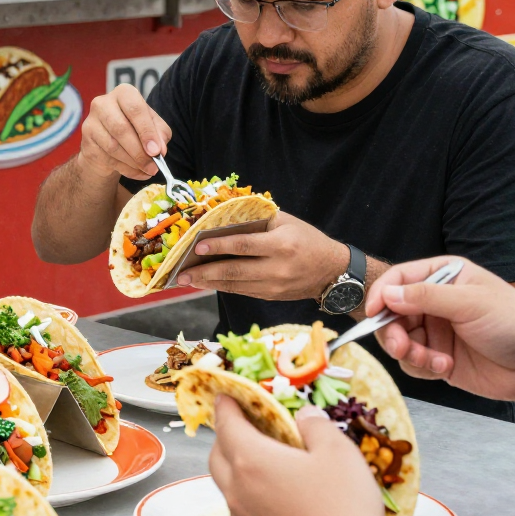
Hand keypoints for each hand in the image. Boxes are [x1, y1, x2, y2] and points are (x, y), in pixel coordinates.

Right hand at [78, 84, 172, 180]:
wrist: (107, 143)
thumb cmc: (134, 129)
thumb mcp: (152, 126)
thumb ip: (160, 134)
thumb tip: (159, 150)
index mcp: (124, 93)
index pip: (135, 109)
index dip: (146, 131)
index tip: (156, 151)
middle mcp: (103, 103)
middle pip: (121, 128)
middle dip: (140, 151)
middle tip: (154, 165)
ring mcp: (91, 123)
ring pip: (113, 146)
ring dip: (134, 162)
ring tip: (148, 169)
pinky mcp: (86, 142)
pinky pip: (107, 159)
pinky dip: (126, 169)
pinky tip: (137, 172)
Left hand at [175, 210, 347, 301]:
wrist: (333, 272)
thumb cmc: (308, 240)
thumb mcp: (287, 222)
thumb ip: (258, 220)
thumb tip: (225, 218)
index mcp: (281, 246)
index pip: (244, 246)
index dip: (219, 247)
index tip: (198, 246)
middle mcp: (276, 269)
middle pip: (234, 272)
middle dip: (204, 273)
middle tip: (181, 273)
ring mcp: (273, 286)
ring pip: (235, 285)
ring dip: (208, 283)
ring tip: (186, 279)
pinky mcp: (270, 296)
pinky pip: (241, 291)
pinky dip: (222, 287)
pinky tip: (206, 282)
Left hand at [209, 398, 391, 515]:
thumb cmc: (344, 511)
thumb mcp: (340, 454)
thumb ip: (316, 426)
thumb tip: (304, 417)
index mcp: (252, 461)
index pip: (226, 424)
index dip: (226, 407)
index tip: (226, 396)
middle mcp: (237, 491)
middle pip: (218, 455)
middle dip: (226, 437)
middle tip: (245, 427)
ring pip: (226, 486)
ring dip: (236, 470)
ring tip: (262, 464)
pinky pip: (240, 514)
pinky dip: (248, 499)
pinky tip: (273, 501)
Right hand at [369, 257, 514, 403]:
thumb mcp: (470, 303)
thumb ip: (426, 297)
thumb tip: (386, 293)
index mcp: (444, 276)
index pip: (400, 279)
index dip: (382, 294)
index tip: (373, 313)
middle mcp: (436, 302)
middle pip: (393, 312)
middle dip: (393, 331)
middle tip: (401, 346)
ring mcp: (437, 331)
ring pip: (400, 339)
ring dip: (408, 351)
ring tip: (429, 360)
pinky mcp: (440, 358)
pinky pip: (413, 361)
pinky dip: (422, 366)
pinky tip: (444, 366)